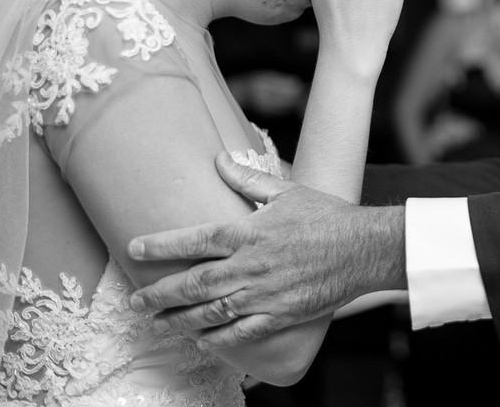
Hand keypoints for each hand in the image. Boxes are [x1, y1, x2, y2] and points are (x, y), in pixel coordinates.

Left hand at [127, 152, 405, 348]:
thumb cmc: (328, 216)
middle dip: (159, 294)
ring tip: (157, 324)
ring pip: (209, 313)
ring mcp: (262, 295)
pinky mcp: (278, 315)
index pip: (193, 240)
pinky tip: (200, 340)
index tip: (135, 249)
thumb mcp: (287, 190)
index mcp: (248, 233)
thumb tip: (219, 159)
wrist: (364, 249)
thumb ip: (248, 178)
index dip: (160, 245)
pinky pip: (239, 333)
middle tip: (136, 301)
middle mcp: (249, 267)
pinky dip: (216, 339)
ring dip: (178, 320)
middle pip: (192, 284)